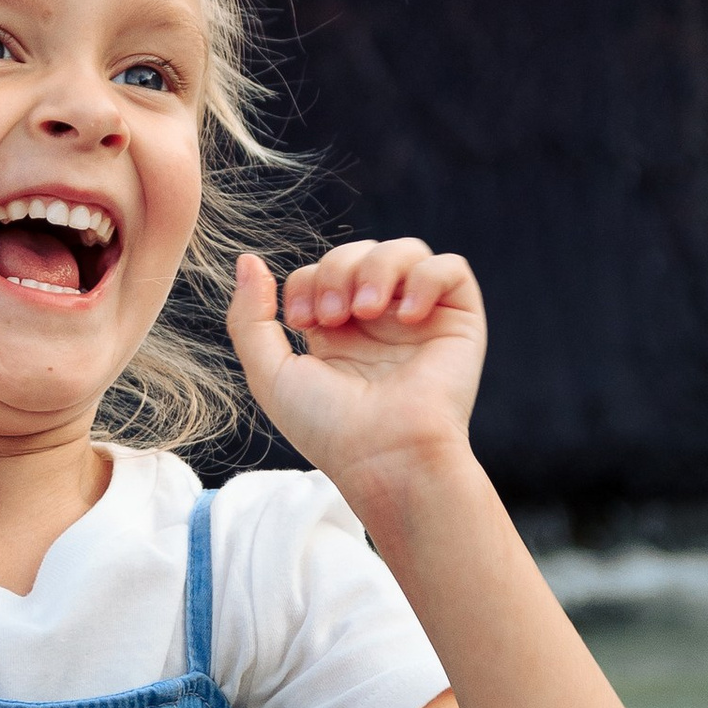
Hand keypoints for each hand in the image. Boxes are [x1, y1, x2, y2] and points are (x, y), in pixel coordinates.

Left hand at [226, 239, 484, 500]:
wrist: (385, 457)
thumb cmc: (329, 428)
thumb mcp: (270, 374)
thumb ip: (249, 318)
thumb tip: (247, 260)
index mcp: (339, 333)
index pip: (321, 270)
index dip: (307, 279)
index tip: (302, 320)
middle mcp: (381, 322)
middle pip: (359, 253)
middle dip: (337, 269)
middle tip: (332, 315)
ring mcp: (421, 319)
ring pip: (404, 250)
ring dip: (377, 267)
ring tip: (366, 310)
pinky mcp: (459, 321)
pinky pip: (451, 268)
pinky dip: (426, 278)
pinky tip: (407, 317)